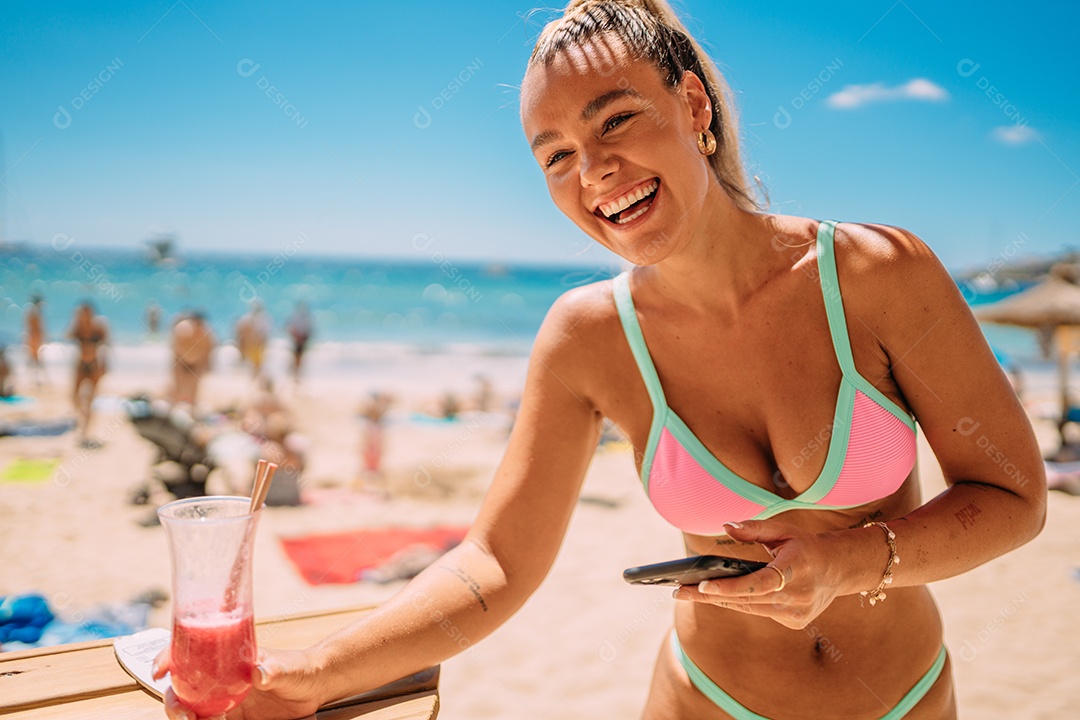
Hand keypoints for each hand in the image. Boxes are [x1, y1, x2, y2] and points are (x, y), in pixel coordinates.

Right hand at [153, 645, 323, 719]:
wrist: (318, 687)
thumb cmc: (301, 667)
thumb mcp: (288, 667)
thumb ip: (274, 669)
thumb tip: (260, 672)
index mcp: (228, 660)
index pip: (190, 655)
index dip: (169, 659)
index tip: (159, 670)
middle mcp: (222, 681)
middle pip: (183, 690)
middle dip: (174, 702)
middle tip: (184, 714)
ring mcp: (227, 702)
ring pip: (193, 711)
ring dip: (187, 718)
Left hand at [671, 520, 842, 629]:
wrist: (839, 569)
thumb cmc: (806, 545)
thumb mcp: (784, 529)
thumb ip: (754, 528)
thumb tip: (725, 526)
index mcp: (797, 567)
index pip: (759, 583)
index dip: (731, 588)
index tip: (703, 586)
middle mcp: (798, 595)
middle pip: (746, 599)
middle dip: (710, 595)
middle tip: (677, 591)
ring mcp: (797, 612)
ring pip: (749, 608)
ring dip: (719, 600)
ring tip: (687, 593)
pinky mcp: (794, 621)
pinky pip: (759, 611)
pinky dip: (740, 602)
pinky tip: (717, 596)